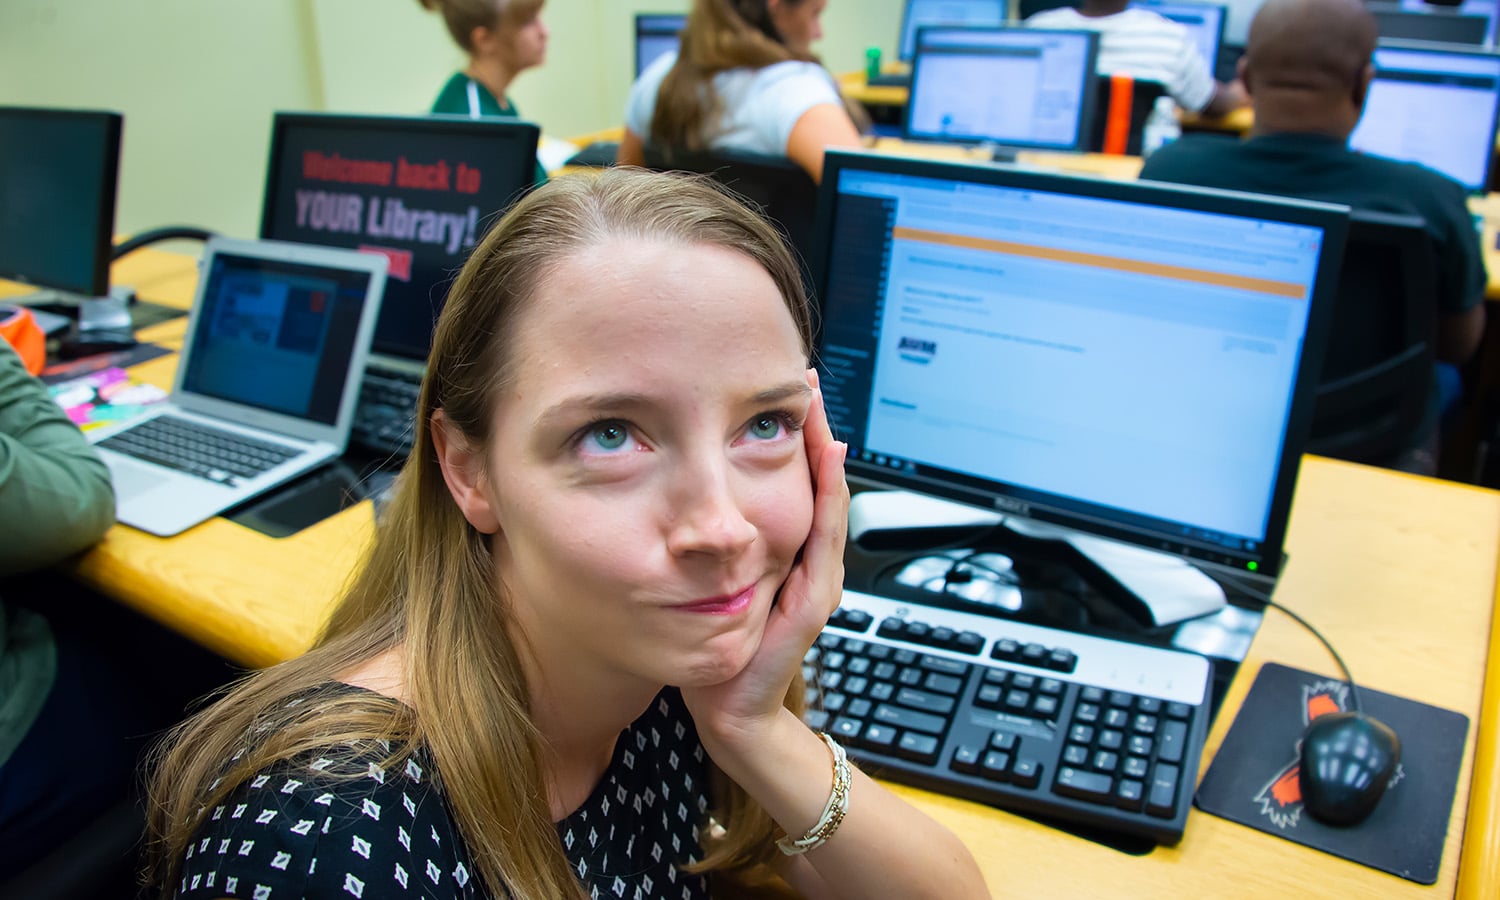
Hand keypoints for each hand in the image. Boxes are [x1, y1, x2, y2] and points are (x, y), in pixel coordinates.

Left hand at [681, 368, 848, 748]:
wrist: (732, 711)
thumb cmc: (720, 650)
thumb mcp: (713, 585)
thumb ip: (712, 547)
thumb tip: (685, 500)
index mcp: (785, 556)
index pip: (796, 484)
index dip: (794, 438)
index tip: (784, 392)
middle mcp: (808, 562)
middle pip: (819, 484)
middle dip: (814, 430)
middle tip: (806, 382)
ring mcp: (815, 580)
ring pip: (828, 502)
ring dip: (825, 453)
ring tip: (816, 409)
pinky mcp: (810, 602)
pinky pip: (824, 539)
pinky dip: (828, 498)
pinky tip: (827, 463)